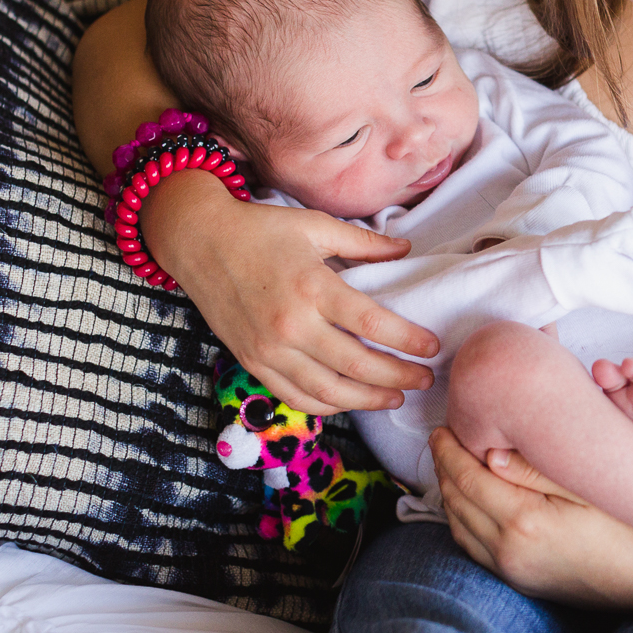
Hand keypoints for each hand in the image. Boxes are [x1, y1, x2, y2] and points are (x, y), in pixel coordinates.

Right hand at [144, 170, 439, 414]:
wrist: (199, 241)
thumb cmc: (261, 229)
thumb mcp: (316, 226)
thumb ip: (364, 244)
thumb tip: (406, 250)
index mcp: (313, 287)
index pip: (372, 326)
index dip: (408, 341)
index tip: (433, 348)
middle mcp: (291, 325)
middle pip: (357, 366)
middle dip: (399, 378)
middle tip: (425, 379)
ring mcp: (269, 349)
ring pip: (328, 392)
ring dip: (368, 400)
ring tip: (396, 397)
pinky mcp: (252, 362)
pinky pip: (295, 396)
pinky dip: (328, 405)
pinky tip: (351, 401)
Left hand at [429, 427, 632, 610]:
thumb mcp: (592, 487)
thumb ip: (540, 468)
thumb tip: (491, 452)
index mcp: (525, 522)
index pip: (467, 478)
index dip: (450, 449)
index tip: (443, 425)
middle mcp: (511, 552)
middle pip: (457, 502)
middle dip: (445, 467)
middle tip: (442, 437)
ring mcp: (515, 572)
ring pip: (460, 528)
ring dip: (451, 494)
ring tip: (453, 463)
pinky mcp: (524, 582)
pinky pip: (476, 549)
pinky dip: (465, 520)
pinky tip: (473, 502)